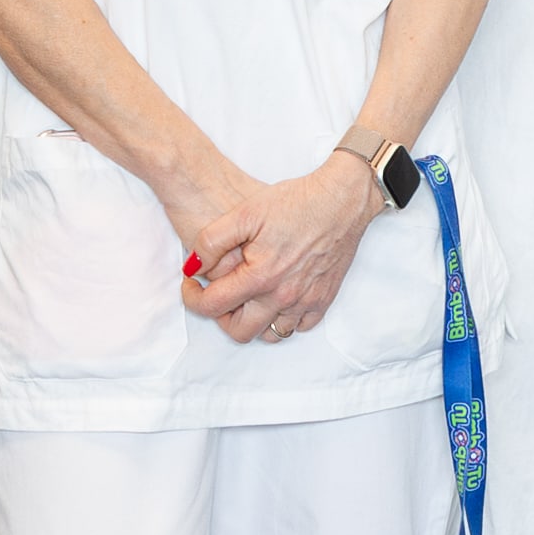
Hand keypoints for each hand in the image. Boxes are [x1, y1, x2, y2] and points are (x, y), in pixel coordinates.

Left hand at [179, 156, 383, 345]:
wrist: (341, 199)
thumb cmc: (296, 202)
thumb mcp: (244, 212)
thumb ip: (211, 241)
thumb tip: (193, 267)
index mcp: (260, 277)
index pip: (213, 306)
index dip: (192, 297)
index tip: (191, 284)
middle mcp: (283, 297)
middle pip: (240, 331)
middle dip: (220, 316)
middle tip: (218, 294)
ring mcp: (306, 302)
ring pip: (271, 335)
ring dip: (252, 321)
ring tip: (246, 298)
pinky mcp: (324, 299)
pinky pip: (299, 327)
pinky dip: (283, 320)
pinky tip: (276, 299)